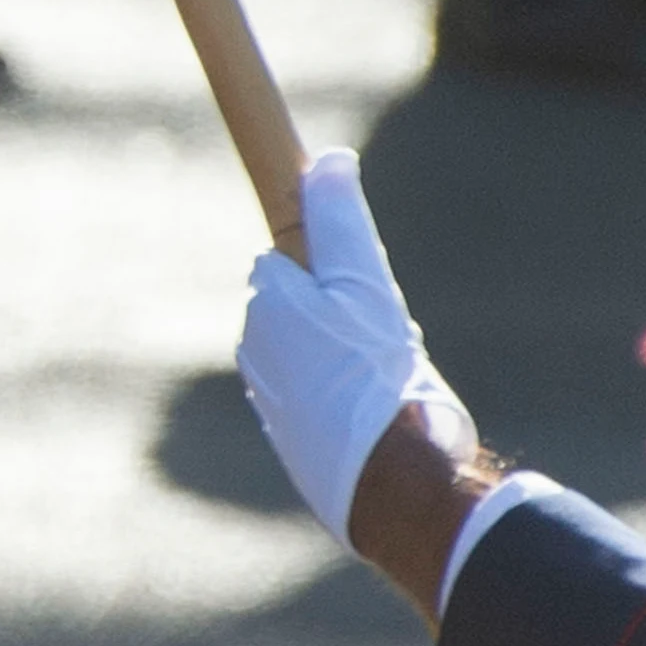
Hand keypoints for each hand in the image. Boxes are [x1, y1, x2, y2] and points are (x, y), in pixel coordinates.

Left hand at [238, 150, 480, 588]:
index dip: (336, 266)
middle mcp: (255, 350)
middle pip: (309, 306)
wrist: (389, 484)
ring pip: (321, 352)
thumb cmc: (376, 376)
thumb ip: (341, 222)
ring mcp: (272, 397)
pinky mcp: (292, 437)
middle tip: (390, 340)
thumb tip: (326, 161)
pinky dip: (354, 396)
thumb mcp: (366, 285)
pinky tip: (383, 414)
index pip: (293, 259)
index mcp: (266, 305)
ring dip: (355, 357)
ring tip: (391, 380)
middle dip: (350, 314)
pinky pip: (327, 397)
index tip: (364, 288)